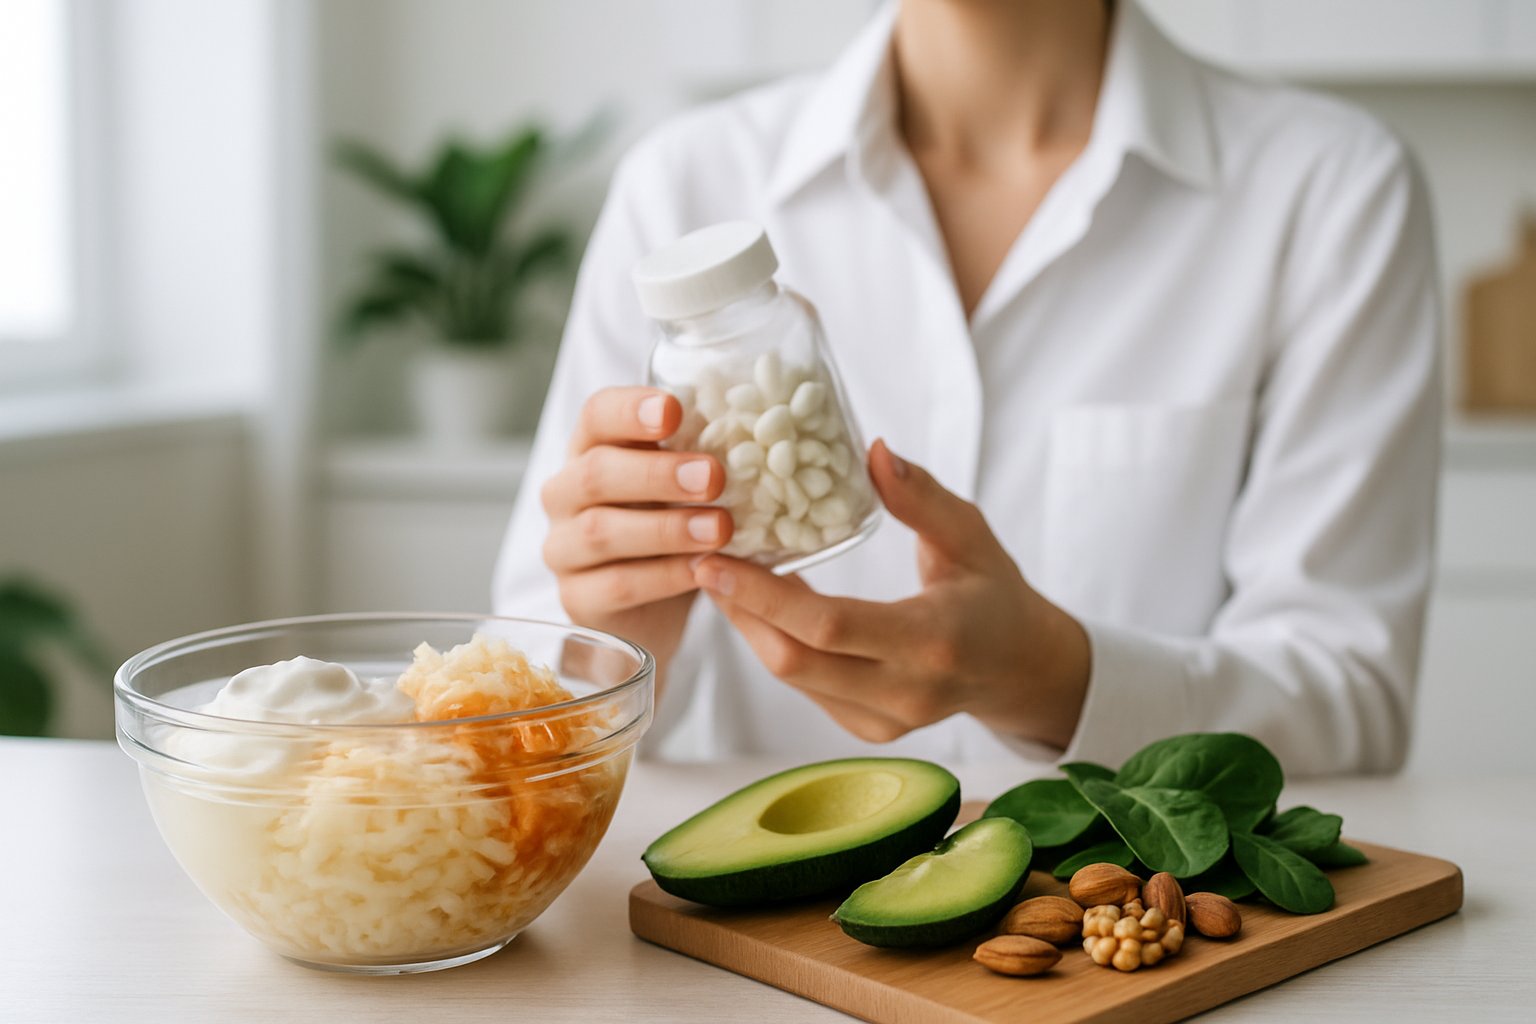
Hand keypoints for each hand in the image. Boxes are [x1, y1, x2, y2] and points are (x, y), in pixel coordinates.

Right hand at [541, 386, 733, 684]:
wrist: (649, 604)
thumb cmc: (668, 523)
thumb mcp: (682, 486)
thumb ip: (700, 458)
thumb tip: (759, 432)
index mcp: (590, 449)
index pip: (596, 415)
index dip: (630, 410)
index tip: (673, 410)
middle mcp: (565, 494)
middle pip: (596, 473)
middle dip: (657, 473)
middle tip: (714, 476)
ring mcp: (563, 548)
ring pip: (602, 531)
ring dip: (666, 529)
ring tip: (719, 528)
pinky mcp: (577, 597)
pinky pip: (617, 584)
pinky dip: (665, 576)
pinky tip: (701, 570)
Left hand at [693, 440, 1090, 747]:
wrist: (1022, 670)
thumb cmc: (997, 594)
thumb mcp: (971, 535)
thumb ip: (922, 497)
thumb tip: (872, 450)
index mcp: (933, 640)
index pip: (830, 626)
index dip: (764, 596)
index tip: (716, 560)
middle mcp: (905, 692)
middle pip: (795, 660)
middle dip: (740, 611)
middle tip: (704, 560)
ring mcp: (885, 721)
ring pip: (792, 678)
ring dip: (751, 627)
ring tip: (724, 577)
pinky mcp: (869, 730)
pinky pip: (806, 688)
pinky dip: (777, 644)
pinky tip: (761, 607)